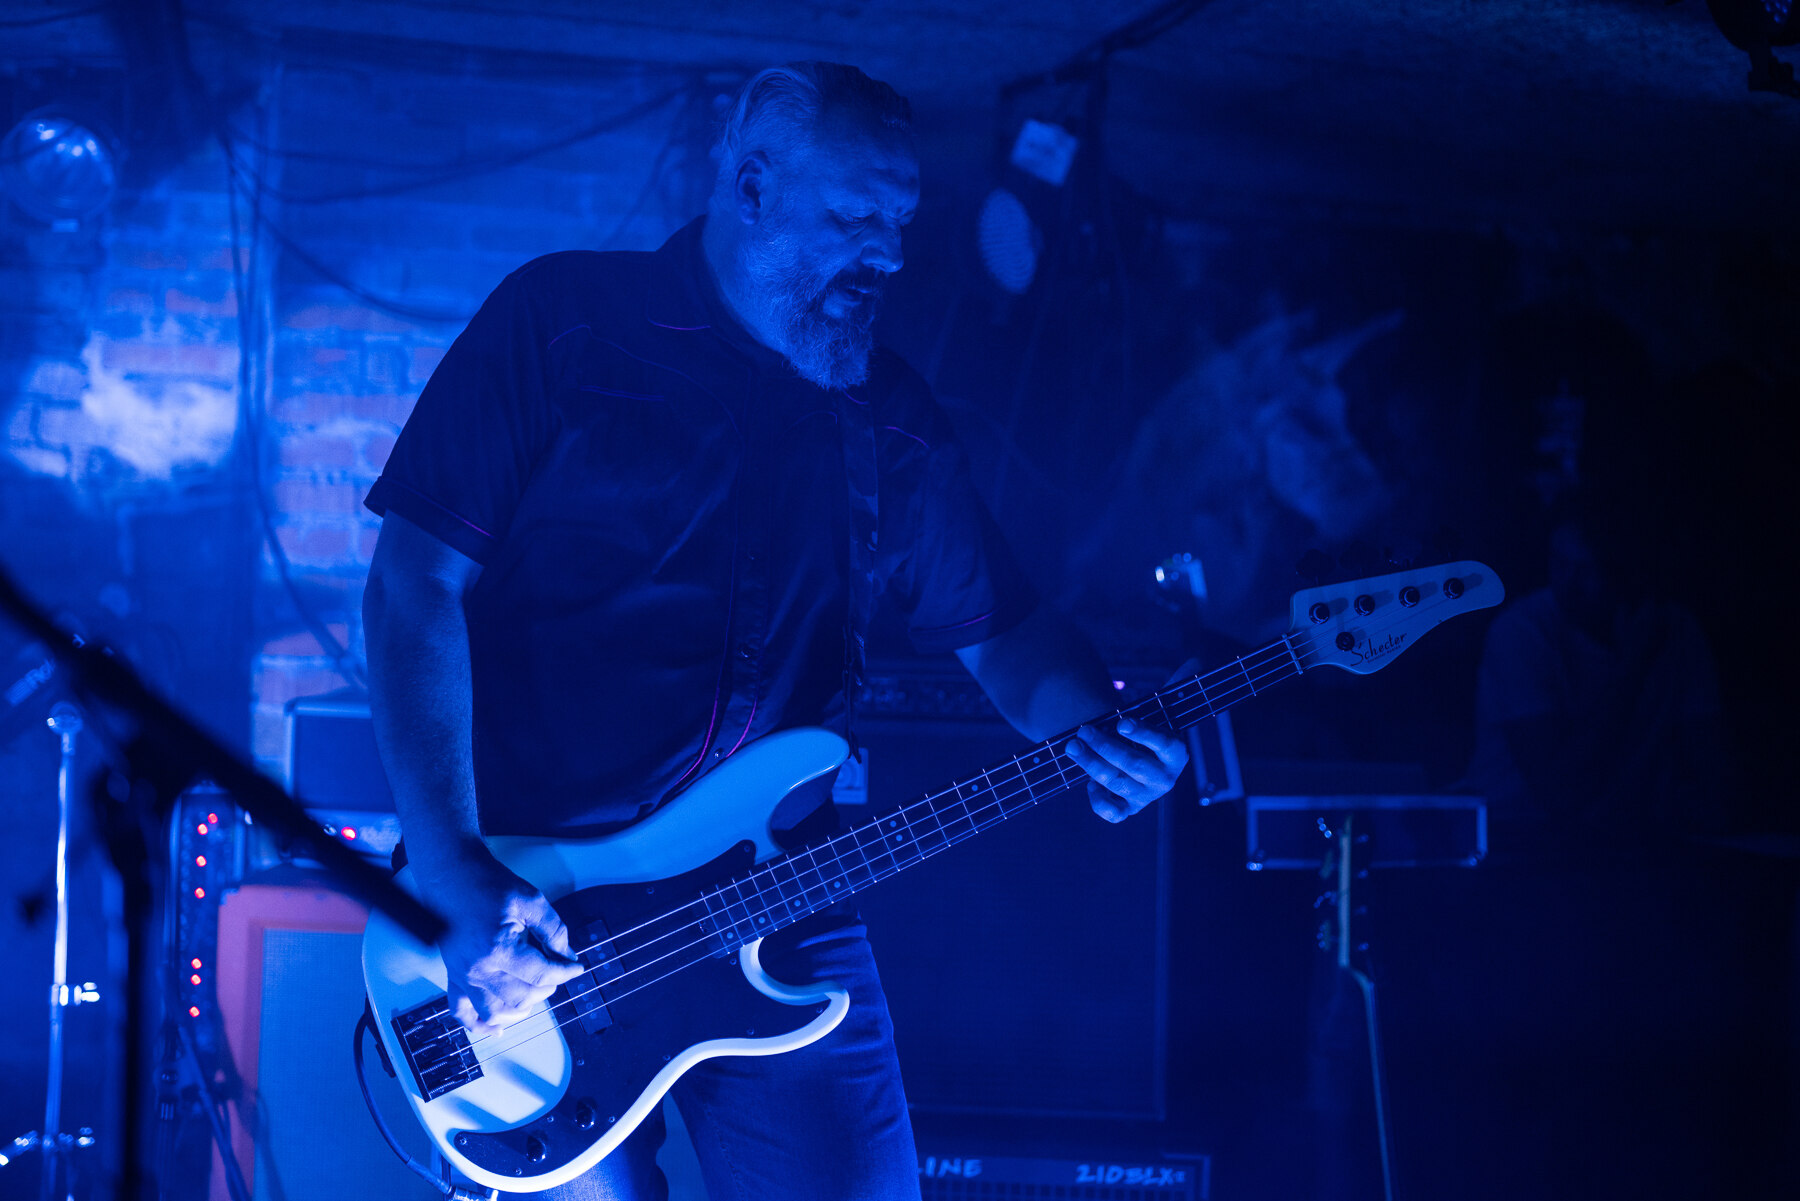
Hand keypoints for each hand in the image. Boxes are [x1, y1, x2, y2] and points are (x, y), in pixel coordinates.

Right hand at [419, 849, 585, 1035]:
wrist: (453, 876)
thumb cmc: (488, 884)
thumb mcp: (532, 901)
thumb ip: (554, 931)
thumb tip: (568, 956)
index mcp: (498, 948)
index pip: (542, 974)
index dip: (565, 972)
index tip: (576, 967)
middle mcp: (477, 969)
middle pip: (522, 997)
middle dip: (547, 987)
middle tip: (556, 971)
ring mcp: (462, 976)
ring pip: (495, 1012)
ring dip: (520, 1008)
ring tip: (535, 992)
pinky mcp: (453, 976)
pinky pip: (462, 1013)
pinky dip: (480, 1025)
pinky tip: (497, 1028)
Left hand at [1064, 712, 1188, 822]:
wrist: (1140, 760)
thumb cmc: (1139, 736)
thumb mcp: (1142, 727)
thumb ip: (1126, 727)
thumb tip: (1097, 729)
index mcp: (1175, 755)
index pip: (1164, 744)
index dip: (1143, 734)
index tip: (1121, 723)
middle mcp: (1165, 779)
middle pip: (1134, 764)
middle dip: (1105, 746)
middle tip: (1084, 731)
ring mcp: (1147, 796)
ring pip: (1118, 783)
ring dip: (1092, 764)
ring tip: (1073, 747)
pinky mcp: (1131, 809)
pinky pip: (1114, 813)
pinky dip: (1098, 800)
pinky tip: (1089, 783)